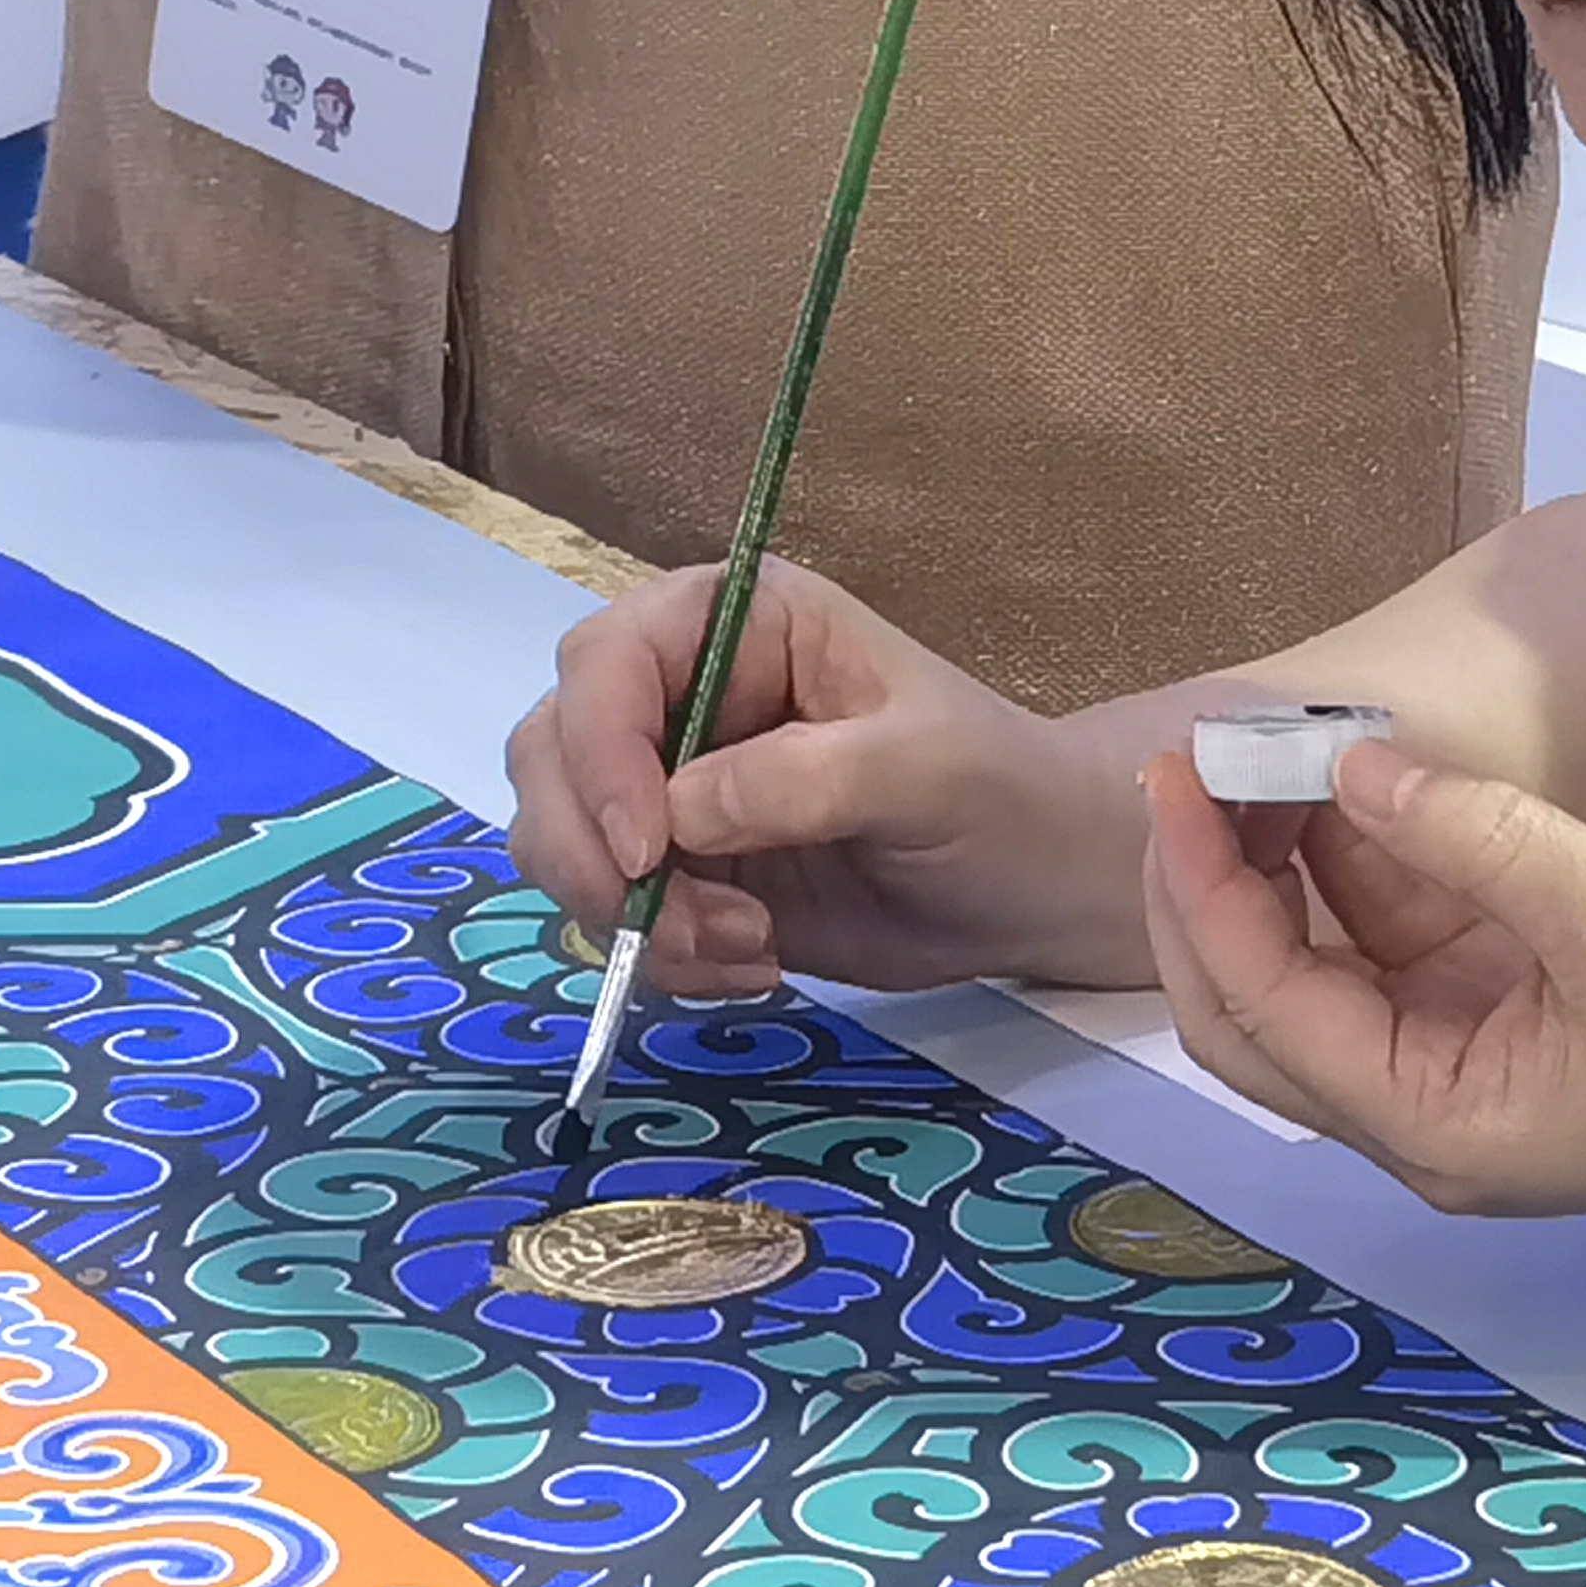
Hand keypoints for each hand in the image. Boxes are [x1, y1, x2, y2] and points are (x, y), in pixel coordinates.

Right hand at [505, 557, 1157, 997]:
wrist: (1033, 886)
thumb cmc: (998, 794)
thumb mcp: (925, 770)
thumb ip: (804, 778)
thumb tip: (678, 814)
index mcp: (741, 621)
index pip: (609, 659)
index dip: (602, 750)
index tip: (648, 847)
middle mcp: (685, 688)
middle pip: (552, 747)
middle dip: (593, 851)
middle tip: (676, 925)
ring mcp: (670, 782)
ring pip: (561, 836)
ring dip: (628, 914)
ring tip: (745, 950)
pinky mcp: (679, 867)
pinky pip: (609, 910)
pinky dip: (658, 952)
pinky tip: (751, 964)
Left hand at [1139, 741, 1585, 1223]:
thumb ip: (1476, 833)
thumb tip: (1348, 759)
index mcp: (1434, 1127)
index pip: (1263, 1007)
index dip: (1203, 889)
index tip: (1176, 775)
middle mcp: (1422, 1112)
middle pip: (1256, 1008)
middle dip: (1208, 889)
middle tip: (1189, 764)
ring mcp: (1460, 1066)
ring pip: (1317, 969)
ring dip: (1280, 869)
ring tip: (1262, 753)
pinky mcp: (1502, 1018)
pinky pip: (1392, 943)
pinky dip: (1358, 866)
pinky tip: (1348, 783)